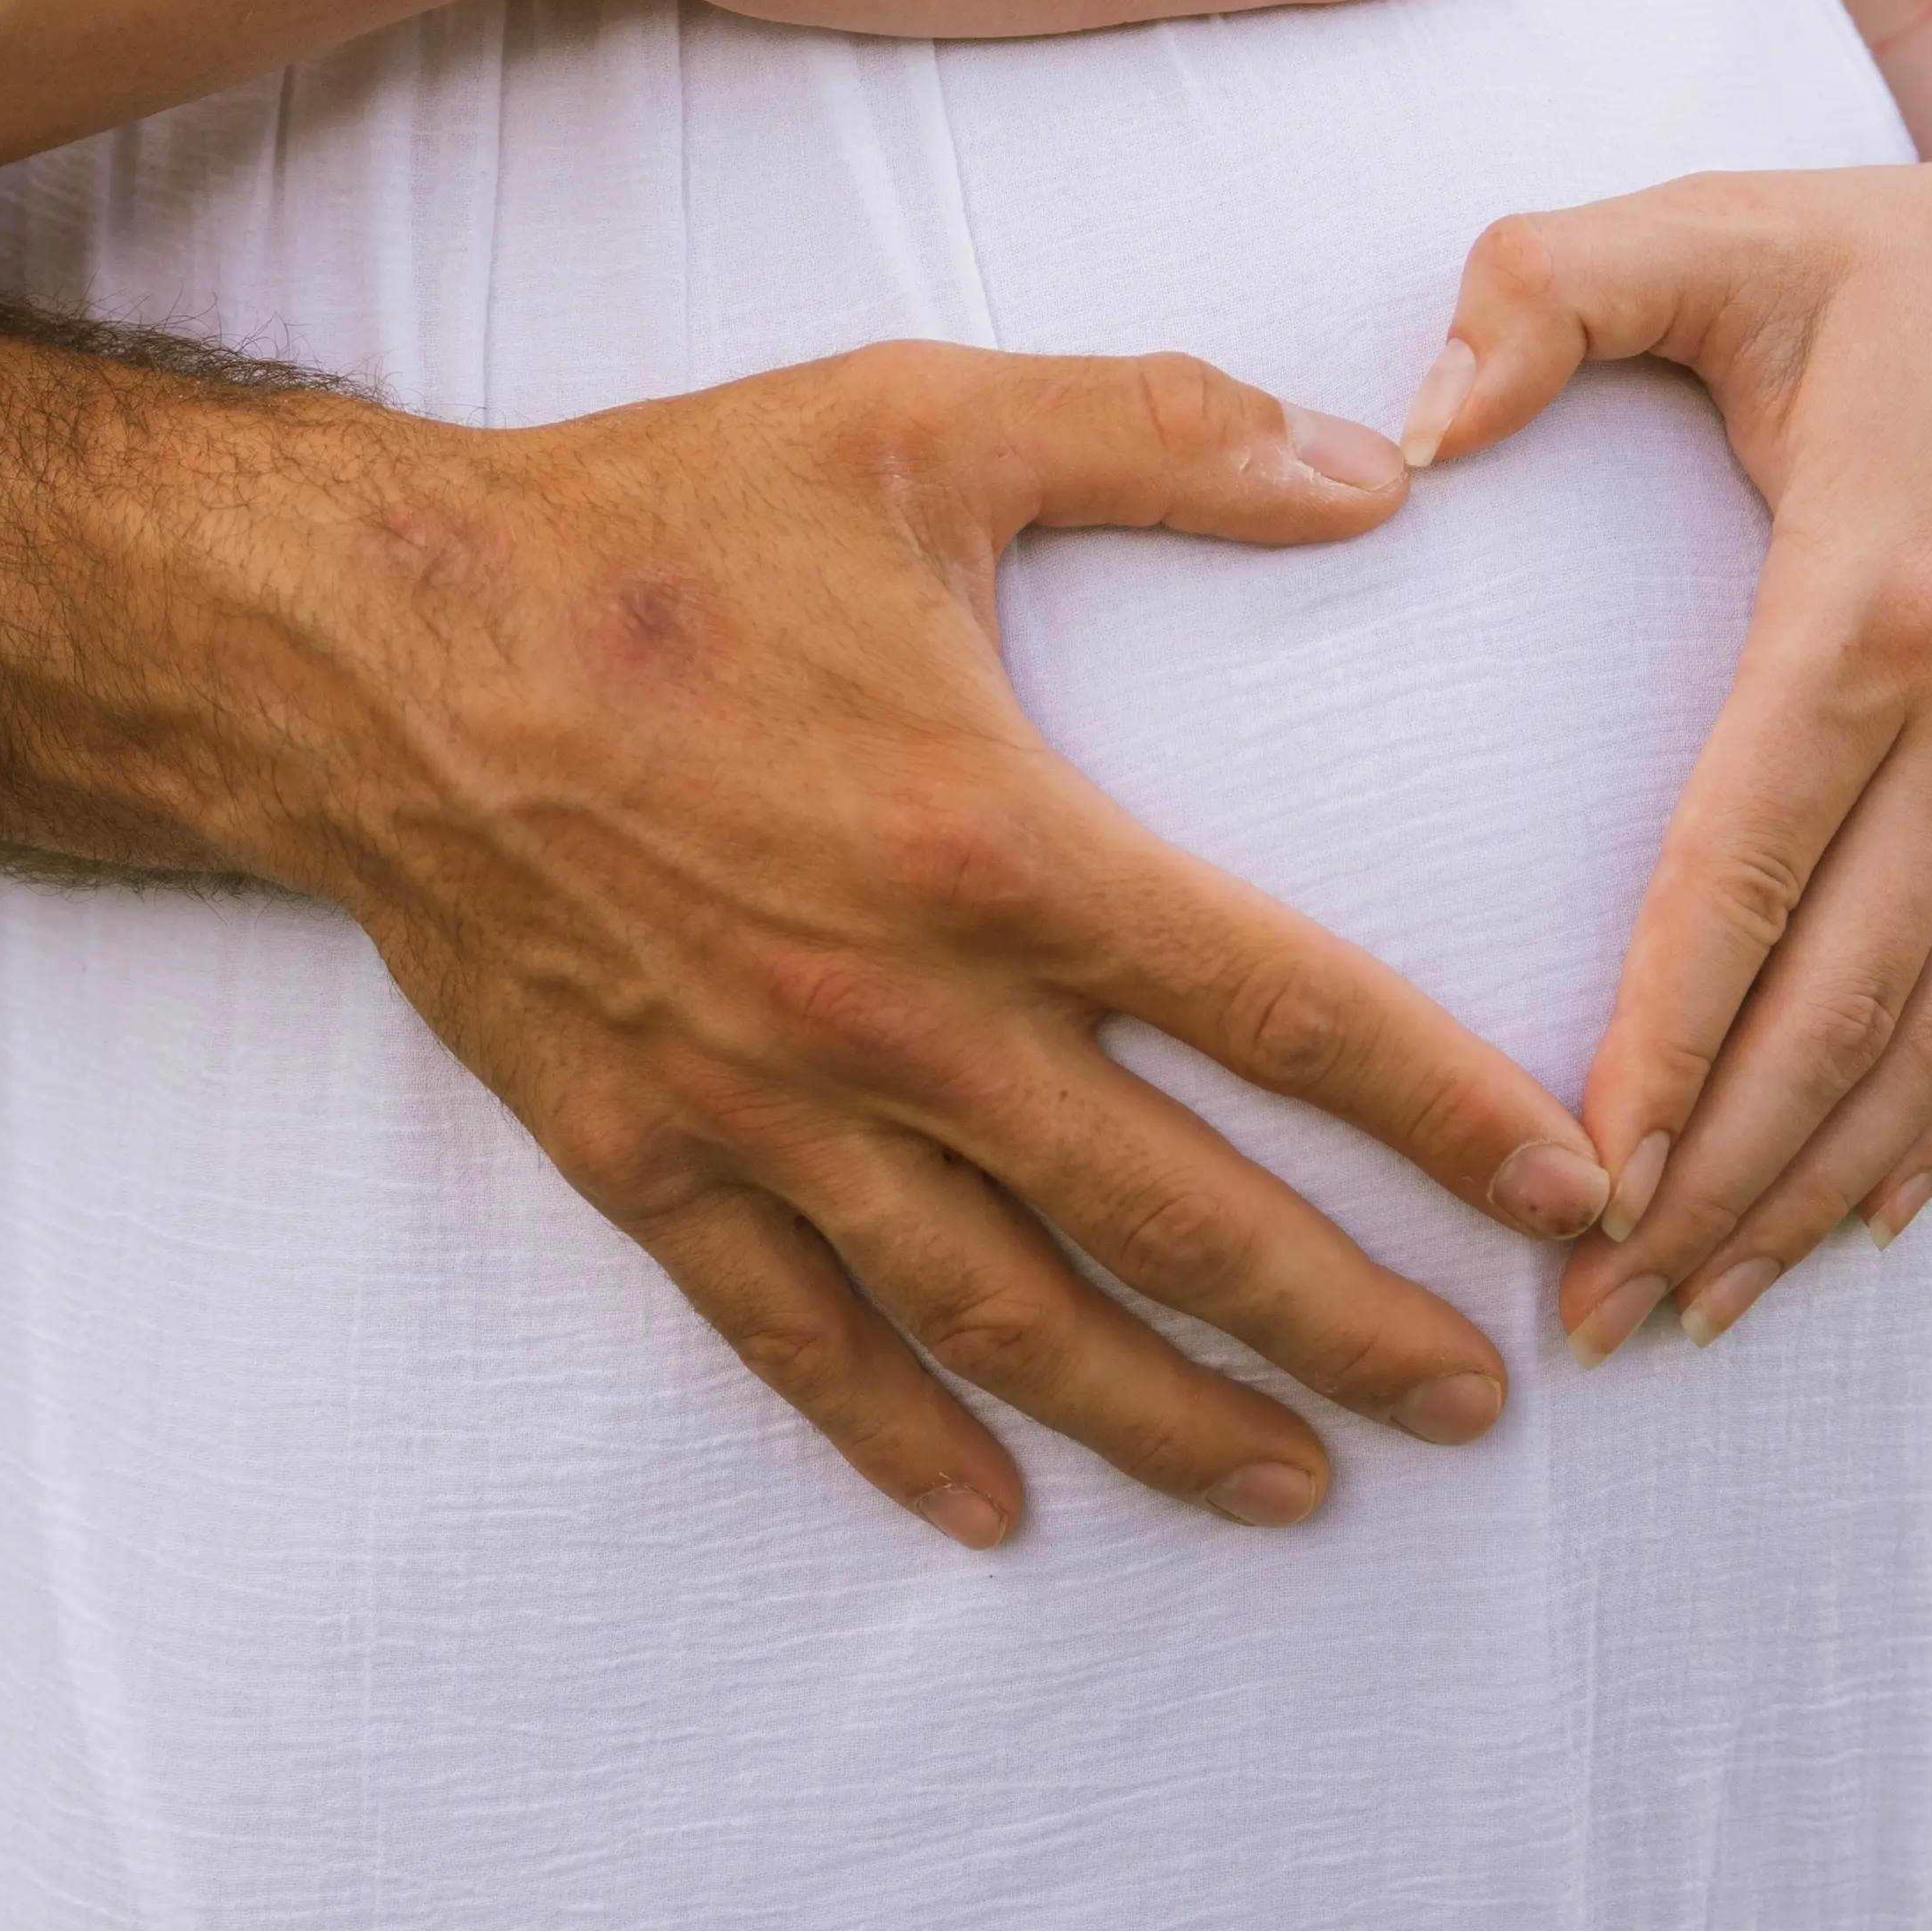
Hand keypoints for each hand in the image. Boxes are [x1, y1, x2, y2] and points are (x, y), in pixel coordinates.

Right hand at [238, 340, 1616, 1545]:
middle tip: (1479, 1397)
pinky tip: (997, 1510)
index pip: (1282, 1007)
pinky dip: (899, 1441)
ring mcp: (766, 1105)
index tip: (1570, 1182)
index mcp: (996, 842)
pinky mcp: (645, 1156)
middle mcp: (898, 1012)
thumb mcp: (918, 420)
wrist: (360, 644)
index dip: (1446, 1109)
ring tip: (1298, 1487)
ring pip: (1008, 1316)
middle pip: (1178, 1212)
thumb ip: (1165, 433)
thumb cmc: (649, 519)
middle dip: (1347, 1322)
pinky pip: (795, 1338)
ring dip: (1165, 1416)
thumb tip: (1383, 464)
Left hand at [1388, 67, 1931, 1362]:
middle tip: (1599, 1319)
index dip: (1662, 1044)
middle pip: (1838, 1003)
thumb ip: (1541, 293)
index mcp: (1879, 600)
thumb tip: (1401, 429)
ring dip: (1826, 1188)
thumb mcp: (1720, 226)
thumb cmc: (1902, 248)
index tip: (1574, 1188)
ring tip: (1704, 1308)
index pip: (1744, 874)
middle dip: (1719, 1179)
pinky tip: (1872, 1221)